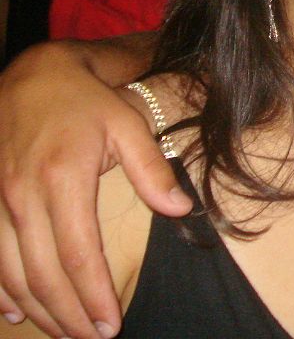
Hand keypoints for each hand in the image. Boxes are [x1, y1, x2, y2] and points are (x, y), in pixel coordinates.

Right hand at [0, 41, 191, 337]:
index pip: (79, 255)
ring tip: (64, 334)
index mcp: (63, 178)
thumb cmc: (88, 103)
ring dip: (37, 310)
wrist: (33, 77)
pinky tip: (15, 313)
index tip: (111, 324)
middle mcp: (23, 195)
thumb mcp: (129, 124)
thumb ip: (152, 169)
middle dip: (68, 315)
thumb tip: (180, 210)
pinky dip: (1, 291)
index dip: (94, 296)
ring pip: (12, 274)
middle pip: (44, 274)